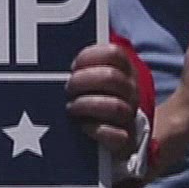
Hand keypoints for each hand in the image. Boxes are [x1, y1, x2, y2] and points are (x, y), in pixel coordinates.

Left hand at [65, 42, 139, 156]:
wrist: (121, 135)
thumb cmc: (99, 99)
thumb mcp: (97, 78)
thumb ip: (85, 65)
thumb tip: (57, 47)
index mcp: (125, 72)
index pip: (114, 54)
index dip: (90, 56)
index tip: (73, 65)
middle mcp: (131, 92)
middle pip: (112, 78)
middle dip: (83, 81)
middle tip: (68, 88)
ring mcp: (130, 116)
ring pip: (115, 107)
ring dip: (87, 105)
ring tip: (71, 108)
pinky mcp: (126, 140)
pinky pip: (116, 136)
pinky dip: (96, 130)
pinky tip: (83, 126)